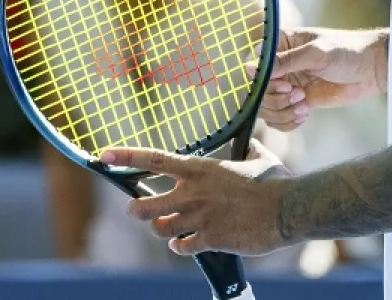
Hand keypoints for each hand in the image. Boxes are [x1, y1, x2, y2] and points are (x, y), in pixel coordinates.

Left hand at [102, 139, 290, 256]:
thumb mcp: (259, 158)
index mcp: (201, 169)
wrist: (288, 209)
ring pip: (161, 229)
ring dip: (162, 229)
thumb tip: (250, 144)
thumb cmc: (276, 181)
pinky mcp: (210, 240)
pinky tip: (186, 244)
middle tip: (136, 209)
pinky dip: (181, 247)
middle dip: (136, 209)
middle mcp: (194, 193)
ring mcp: (200, 218)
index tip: (104, 155)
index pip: (154, 159)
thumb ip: (248, 150)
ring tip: (168, 228)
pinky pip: (182, 247)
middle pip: (145, 205)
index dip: (126, 156)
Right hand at [260, 28, 386, 131]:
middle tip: (298, 94)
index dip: (260, 80)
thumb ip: (284, 61)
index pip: (251, 64)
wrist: (370, 70)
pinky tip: (304, 114)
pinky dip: (288, 122)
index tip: (283, 83)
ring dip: (282, 111)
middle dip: (275, 98)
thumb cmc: (346, 51)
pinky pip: (278, 119)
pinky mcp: (297, 102)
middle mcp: (278, 66)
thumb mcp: (315, 53)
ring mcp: (286, 85)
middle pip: (255, 91)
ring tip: (303, 105)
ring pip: (265, 107)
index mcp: (278, 45)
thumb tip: (249, 68)